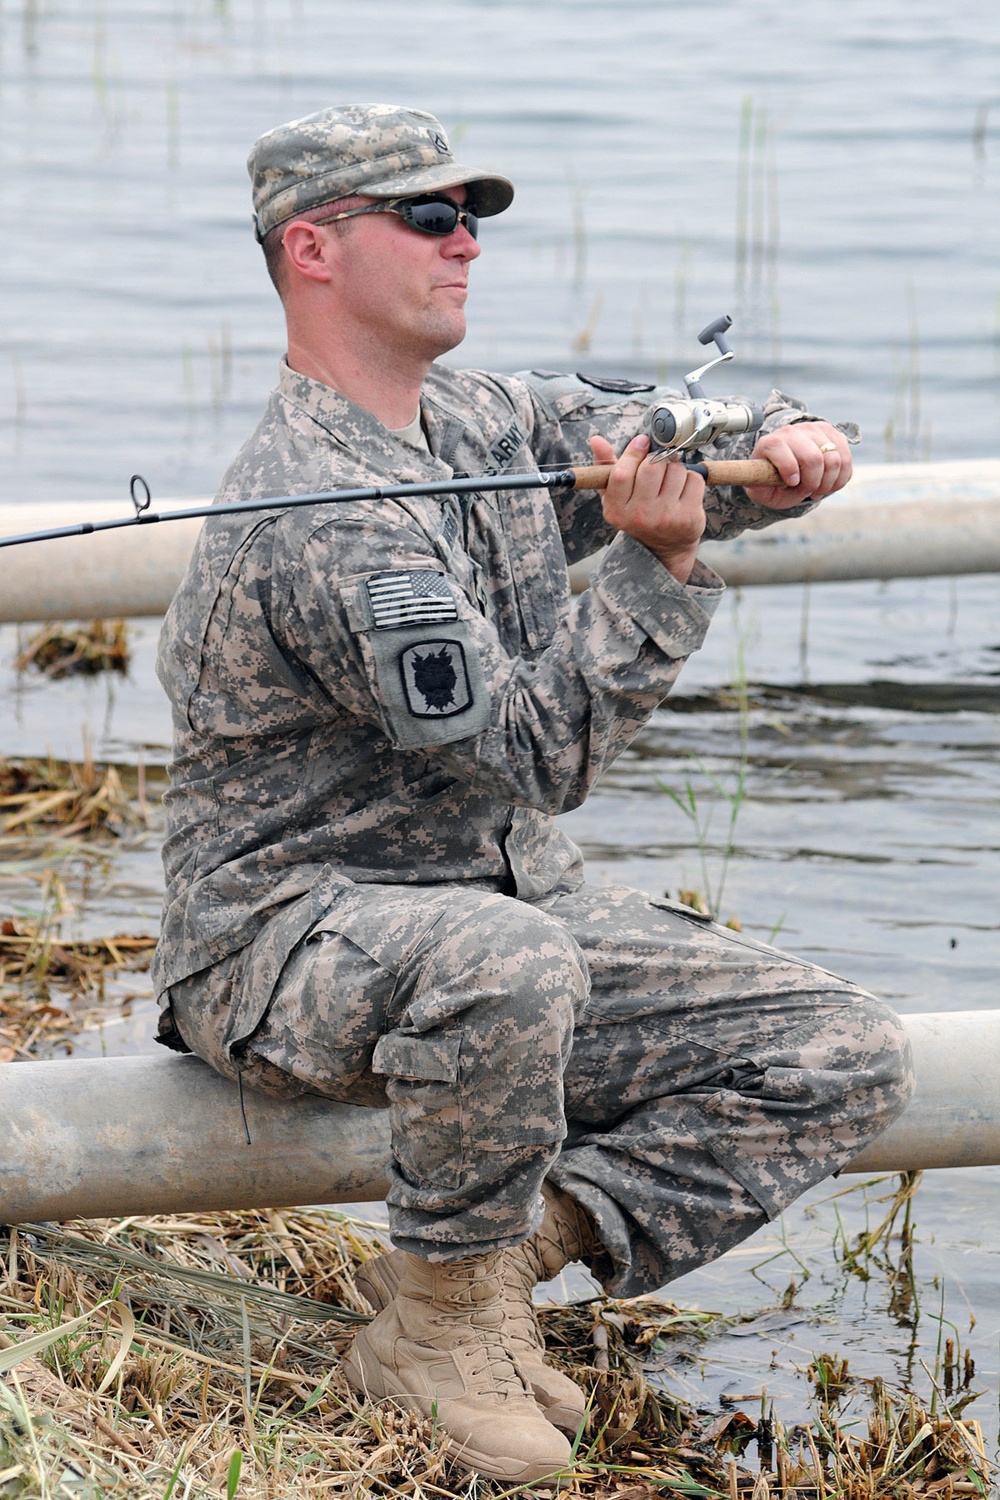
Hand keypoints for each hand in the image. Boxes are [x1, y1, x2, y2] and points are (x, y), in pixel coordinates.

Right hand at [591, 433, 705, 583]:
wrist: (665, 548)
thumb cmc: (638, 514)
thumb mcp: (616, 496)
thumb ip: (606, 467)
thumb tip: (596, 440)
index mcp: (616, 510)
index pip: (622, 473)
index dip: (633, 452)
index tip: (642, 443)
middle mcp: (640, 516)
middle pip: (651, 466)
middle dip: (657, 459)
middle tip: (658, 466)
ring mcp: (665, 517)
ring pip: (675, 469)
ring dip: (675, 468)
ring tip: (670, 482)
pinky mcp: (688, 517)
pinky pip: (694, 480)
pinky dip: (691, 479)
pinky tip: (683, 491)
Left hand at [744, 421, 852, 507]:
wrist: (787, 468)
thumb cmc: (773, 482)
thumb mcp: (761, 490)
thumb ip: (759, 487)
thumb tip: (759, 481)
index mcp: (770, 443)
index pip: (780, 448)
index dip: (790, 471)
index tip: (791, 483)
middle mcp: (792, 431)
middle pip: (813, 458)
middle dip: (813, 483)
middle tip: (808, 492)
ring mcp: (814, 430)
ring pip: (834, 459)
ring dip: (828, 482)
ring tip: (818, 489)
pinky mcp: (832, 434)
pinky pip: (846, 459)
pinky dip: (841, 478)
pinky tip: (829, 483)